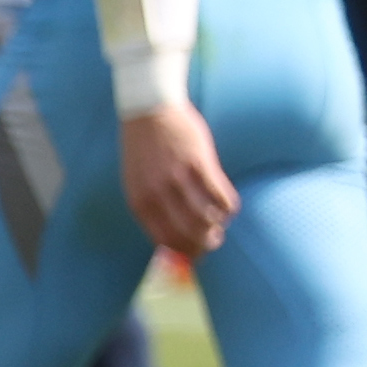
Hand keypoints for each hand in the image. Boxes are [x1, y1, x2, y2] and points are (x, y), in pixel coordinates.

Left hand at [120, 98, 238, 258]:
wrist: (147, 110)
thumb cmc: (145, 150)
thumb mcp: (137, 182)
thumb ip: (151, 209)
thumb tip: (169, 242)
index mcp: (139, 200)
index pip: (165, 240)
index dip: (185, 253)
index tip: (198, 256)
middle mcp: (157, 193)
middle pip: (189, 233)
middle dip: (206, 243)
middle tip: (215, 241)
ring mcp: (178, 178)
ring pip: (207, 218)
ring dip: (219, 226)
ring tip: (221, 222)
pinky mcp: (199, 162)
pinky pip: (222, 196)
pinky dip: (229, 207)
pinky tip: (229, 205)